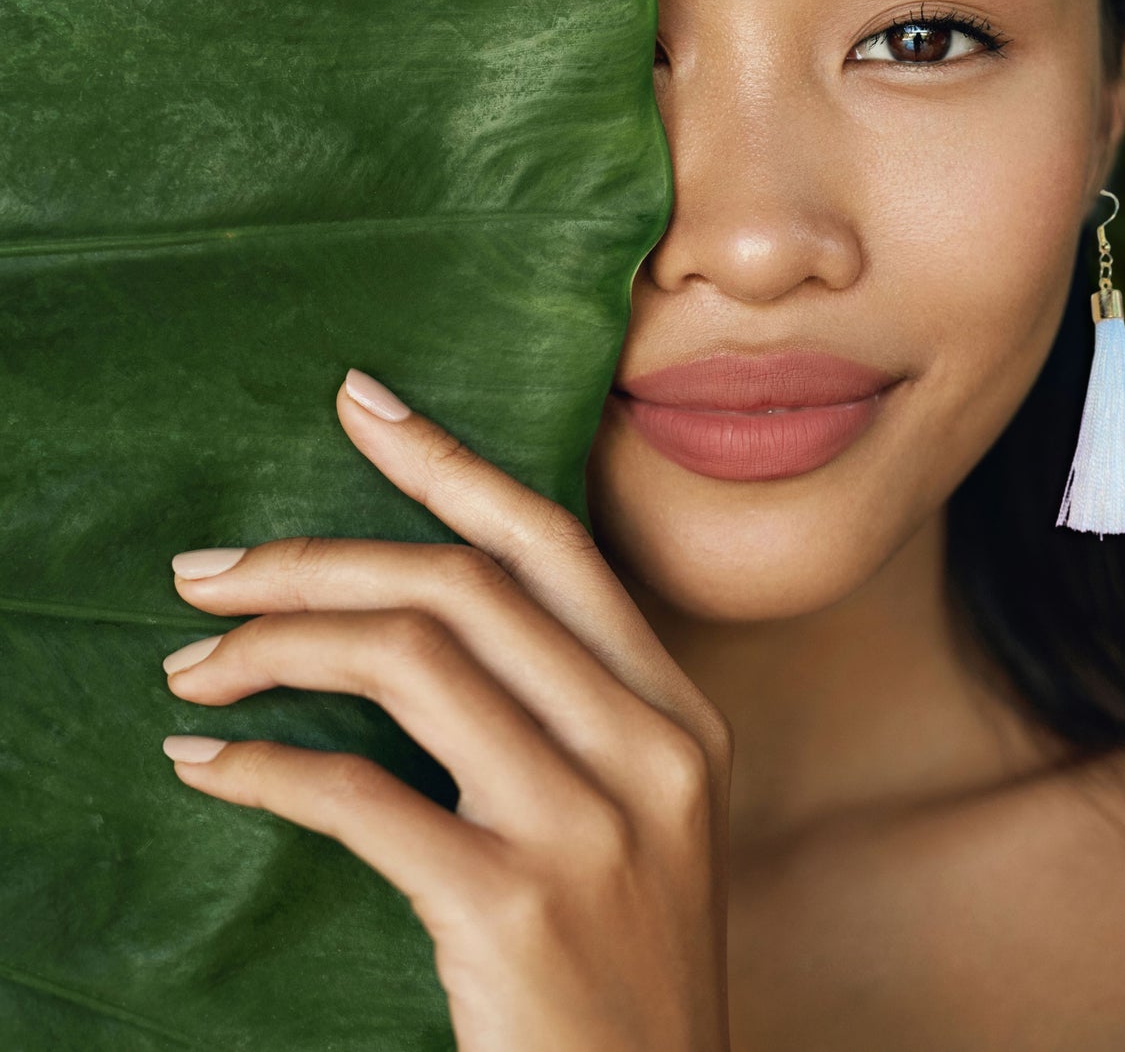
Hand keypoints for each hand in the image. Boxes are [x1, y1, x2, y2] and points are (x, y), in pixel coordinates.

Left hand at [160, 368, 733, 1051]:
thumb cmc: (626, 967)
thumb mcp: (637, 816)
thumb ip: (566, 711)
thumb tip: (422, 613)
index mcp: (680, 712)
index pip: (552, 546)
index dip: (447, 463)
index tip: (359, 405)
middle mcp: (650, 748)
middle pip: (464, 588)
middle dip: (315, 558)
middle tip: (206, 569)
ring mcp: (589, 827)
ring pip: (409, 664)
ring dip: (276, 647)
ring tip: (196, 663)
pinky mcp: (513, 910)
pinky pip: (359, 796)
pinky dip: (264, 768)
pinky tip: (210, 765)